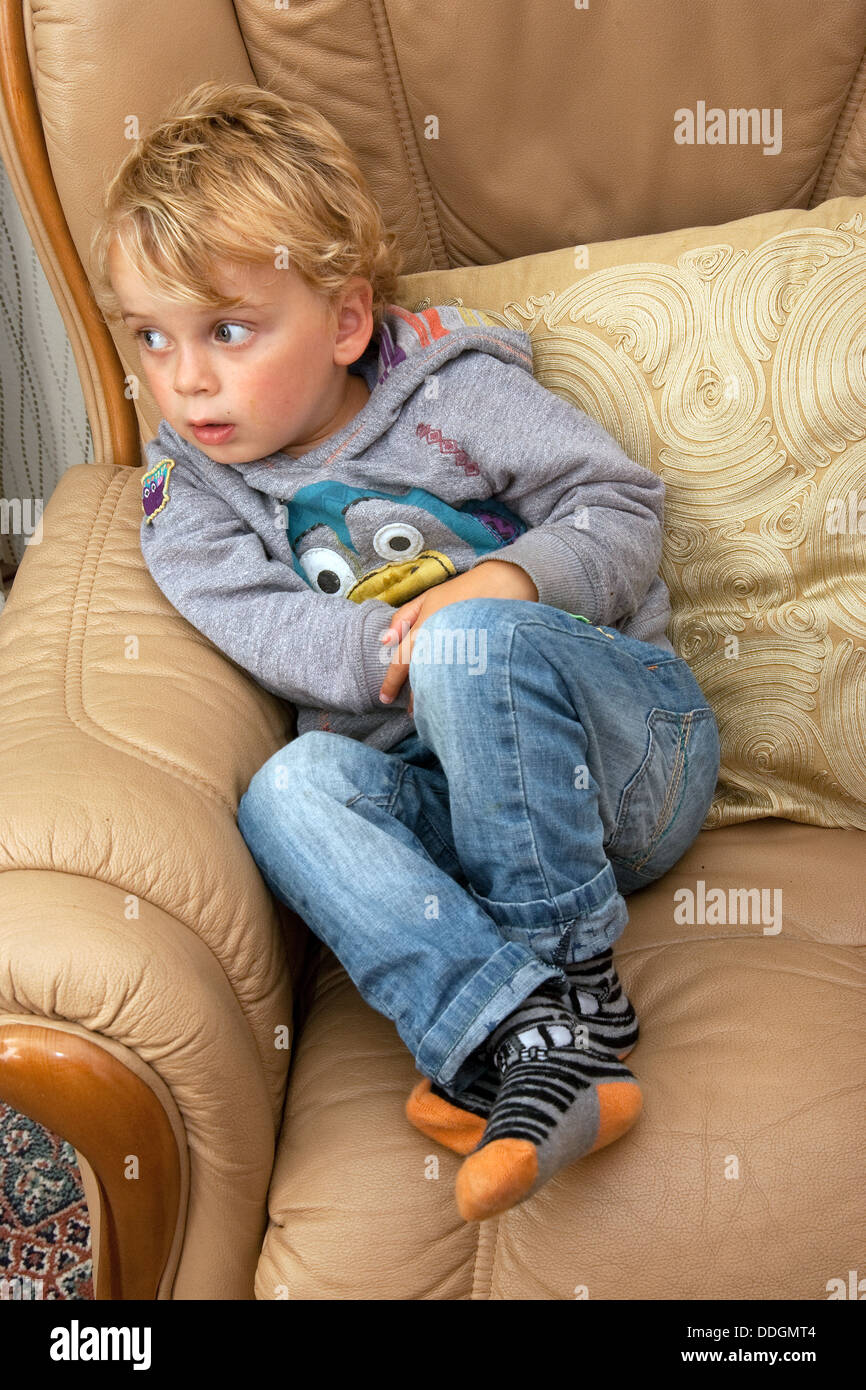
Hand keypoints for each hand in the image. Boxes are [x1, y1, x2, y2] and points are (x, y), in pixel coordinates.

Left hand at [377, 560, 537, 712]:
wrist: (505, 586)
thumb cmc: (464, 590)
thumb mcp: (427, 597)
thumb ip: (402, 617)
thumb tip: (385, 642)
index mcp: (424, 631)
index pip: (401, 665)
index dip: (391, 684)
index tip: (384, 698)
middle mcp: (440, 646)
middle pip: (420, 683)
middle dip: (414, 702)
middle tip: (410, 713)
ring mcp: (461, 656)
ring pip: (439, 687)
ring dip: (433, 700)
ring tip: (429, 711)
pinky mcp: (480, 663)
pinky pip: (460, 684)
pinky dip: (453, 693)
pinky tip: (452, 699)